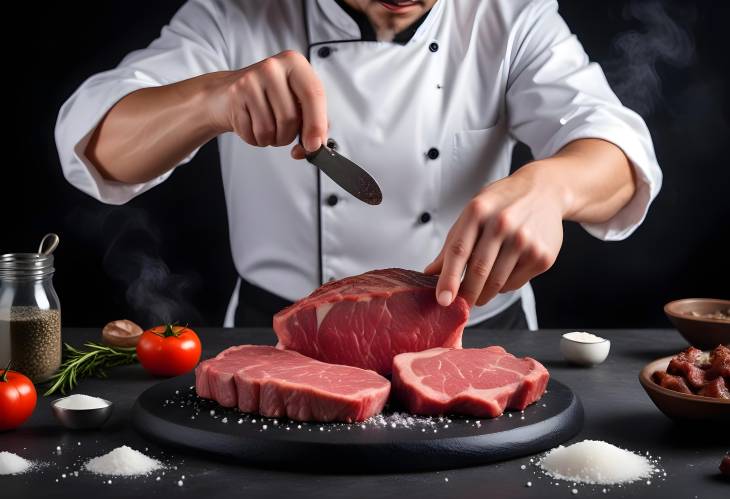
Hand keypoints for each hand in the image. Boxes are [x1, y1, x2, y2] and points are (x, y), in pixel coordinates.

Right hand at [208, 50, 327, 154]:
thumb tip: (317, 144)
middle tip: (284, 135)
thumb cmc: (266, 99)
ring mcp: (251, 79)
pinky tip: (251, 125)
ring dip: (272, 139)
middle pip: (291, 116)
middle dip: (289, 136)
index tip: (315, 145)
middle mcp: (273, 67)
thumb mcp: (294, 100)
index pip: (314, 94)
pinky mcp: (235, 95)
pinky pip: (253, 132)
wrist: (224, 94)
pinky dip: (256, 139)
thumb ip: (312, 120)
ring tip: (266, 127)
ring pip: (271, 128)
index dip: (317, 124)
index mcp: (294, 63)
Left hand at [424, 164, 565, 306]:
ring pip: (497, 282)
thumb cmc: (502, 203)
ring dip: (484, 294)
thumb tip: (430, 273)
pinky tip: (502, 274)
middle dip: (466, 294)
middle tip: (460, 305)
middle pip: (478, 271)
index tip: (443, 300)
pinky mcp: (542, 255)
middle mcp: (502, 223)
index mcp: (478, 211)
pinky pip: (515, 283)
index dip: (449, 279)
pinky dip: (503, 286)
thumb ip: (452, 243)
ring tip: (479, 292)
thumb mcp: (473, 213)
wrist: (544, 191)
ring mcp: (525, 240)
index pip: (459, 251)